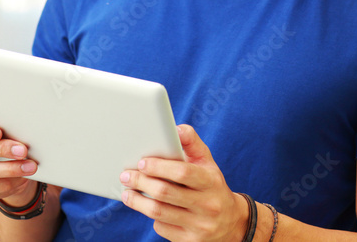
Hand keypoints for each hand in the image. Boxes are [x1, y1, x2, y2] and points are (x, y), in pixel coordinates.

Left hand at [119, 124, 248, 241]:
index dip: (159, 167)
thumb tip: (176, 128)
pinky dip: (150, 216)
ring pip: (159, 213)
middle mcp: (207, 205)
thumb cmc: (211, 186)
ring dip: (137, 201)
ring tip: (126, 192)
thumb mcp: (207, 163)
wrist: (231, 223)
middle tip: (126, 176)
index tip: (142, 162)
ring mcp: (199, 226)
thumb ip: (192, 143)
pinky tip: (146, 207)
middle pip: (165, 193)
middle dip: (141, 182)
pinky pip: (162, 227)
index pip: (182, 172)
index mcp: (211, 181)